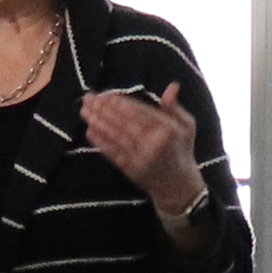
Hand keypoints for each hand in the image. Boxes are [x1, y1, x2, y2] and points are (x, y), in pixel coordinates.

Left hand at [80, 87, 205, 221]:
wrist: (177, 186)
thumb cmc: (181, 151)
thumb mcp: (187, 126)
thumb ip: (174, 107)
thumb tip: (172, 86)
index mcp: (167, 130)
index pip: (139, 112)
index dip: (120, 103)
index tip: (105, 94)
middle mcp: (153, 144)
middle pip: (123, 122)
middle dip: (103, 109)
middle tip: (88, 98)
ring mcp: (140, 158)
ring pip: (115, 136)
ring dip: (97, 122)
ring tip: (84, 111)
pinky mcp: (130, 170)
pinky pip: (112, 152)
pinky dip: (100, 141)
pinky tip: (90, 130)